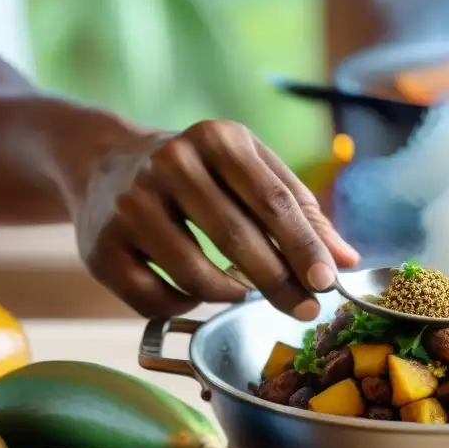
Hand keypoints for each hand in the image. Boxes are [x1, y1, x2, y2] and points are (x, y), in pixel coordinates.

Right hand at [72, 120, 359, 318]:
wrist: (105, 162)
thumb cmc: (200, 171)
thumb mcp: (251, 170)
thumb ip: (301, 211)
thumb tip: (347, 261)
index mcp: (218, 138)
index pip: (273, 200)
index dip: (304, 246)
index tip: (328, 283)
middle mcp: (170, 162)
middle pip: (237, 237)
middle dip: (278, 282)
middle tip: (304, 309)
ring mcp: (131, 204)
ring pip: (196, 274)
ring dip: (230, 295)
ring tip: (243, 292)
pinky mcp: (101, 245)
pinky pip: (154, 297)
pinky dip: (185, 303)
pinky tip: (196, 290)